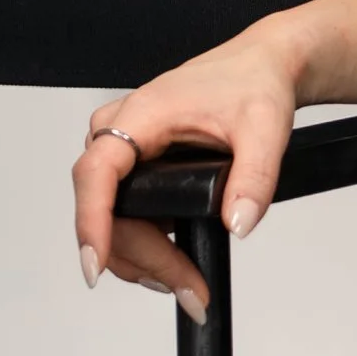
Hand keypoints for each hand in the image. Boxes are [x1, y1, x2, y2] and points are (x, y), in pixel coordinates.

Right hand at [71, 19, 307, 319]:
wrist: (260, 67)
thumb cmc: (253, 83)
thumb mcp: (264, 129)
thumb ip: (255, 178)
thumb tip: (238, 223)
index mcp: (142, 116)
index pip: (97, 173)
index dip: (91, 222)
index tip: (95, 264)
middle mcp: (119, 131)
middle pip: (107, 210)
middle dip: (143, 258)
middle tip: (188, 289)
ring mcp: (123, 149)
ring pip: (110, 216)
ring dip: (143, 257)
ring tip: (186, 284)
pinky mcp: (133, 163)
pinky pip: (122, 210)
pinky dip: (146, 242)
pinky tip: (175, 260)